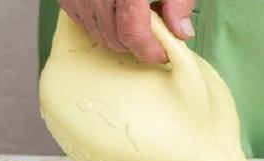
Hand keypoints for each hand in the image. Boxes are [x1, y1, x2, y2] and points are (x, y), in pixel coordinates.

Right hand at [57, 0, 195, 62]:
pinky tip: (115, 10)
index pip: (133, 33)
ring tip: (135, 14)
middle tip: (153, 29)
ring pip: (98, 33)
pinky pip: (82, 21)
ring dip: (119, 35)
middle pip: (115, 38)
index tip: (163, 53)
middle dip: (137, 43)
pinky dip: (101, 24)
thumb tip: (181, 31)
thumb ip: (178, 2)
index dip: (150, 50)